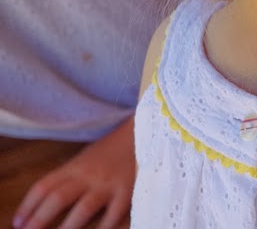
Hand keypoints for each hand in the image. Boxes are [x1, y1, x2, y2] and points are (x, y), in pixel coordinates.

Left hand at [13, 117, 134, 228]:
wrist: (141, 134)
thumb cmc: (111, 150)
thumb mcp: (85, 159)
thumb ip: (68, 178)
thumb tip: (45, 203)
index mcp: (75, 166)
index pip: (44, 186)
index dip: (28, 206)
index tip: (18, 223)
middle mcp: (88, 175)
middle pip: (58, 198)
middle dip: (40, 219)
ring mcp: (108, 184)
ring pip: (83, 208)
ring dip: (68, 228)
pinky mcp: (127, 191)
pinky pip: (114, 214)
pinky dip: (104, 227)